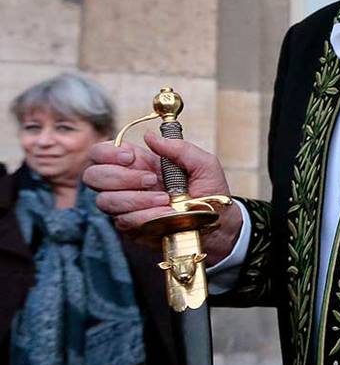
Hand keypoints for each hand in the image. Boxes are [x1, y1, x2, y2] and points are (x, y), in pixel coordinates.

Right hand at [83, 135, 241, 262]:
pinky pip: (124, 221)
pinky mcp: (131, 228)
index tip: (130, 158)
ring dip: (137, 199)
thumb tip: (150, 136)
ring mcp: (126, 207)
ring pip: (105, 201)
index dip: (107, 153)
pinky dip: (146, 216)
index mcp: (139, 163)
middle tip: (151, 180)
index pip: (101, 153)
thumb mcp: (204, 164)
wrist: (220, 225)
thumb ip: (180, 148)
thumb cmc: (211, 191)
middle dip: (121, 177)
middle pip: (93, 176)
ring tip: (166, 199)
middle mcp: (126, 184)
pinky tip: (166, 214)